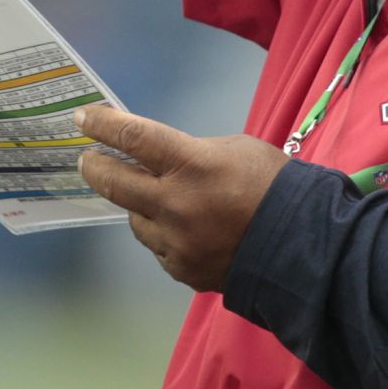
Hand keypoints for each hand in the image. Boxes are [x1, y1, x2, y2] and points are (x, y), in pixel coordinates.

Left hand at [75, 104, 289, 292]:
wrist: (304, 248)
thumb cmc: (275, 186)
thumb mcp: (236, 150)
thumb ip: (193, 154)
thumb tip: (163, 163)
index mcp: (191, 165)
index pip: (133, 138)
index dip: (103, 125)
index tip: (84, 118)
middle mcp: (174, 205)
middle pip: (113, 184)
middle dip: (94, 168)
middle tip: (88, 160)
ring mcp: (175, 242)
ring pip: (135, 220)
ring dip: (140, 207)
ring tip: (161, 202)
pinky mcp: (181, 270)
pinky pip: (159, 247)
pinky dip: (165, 236)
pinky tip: (186, 232)